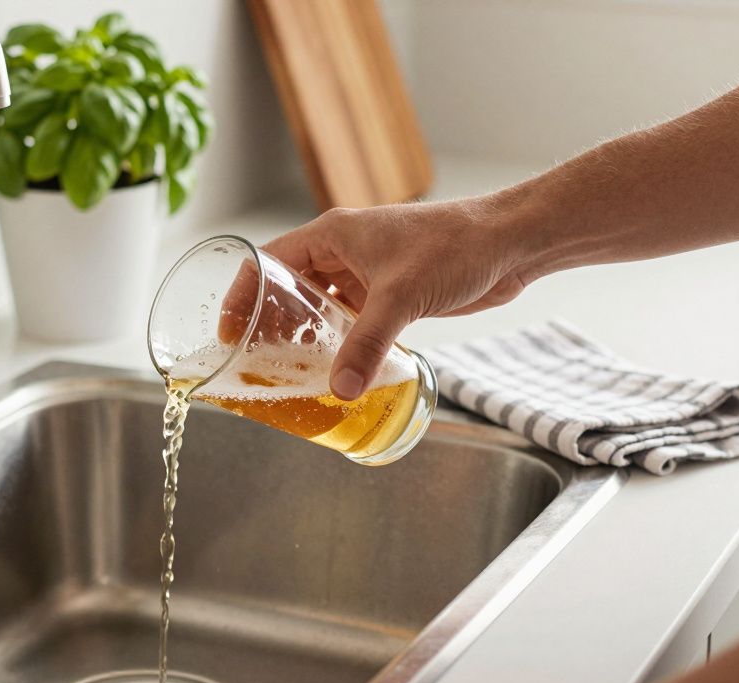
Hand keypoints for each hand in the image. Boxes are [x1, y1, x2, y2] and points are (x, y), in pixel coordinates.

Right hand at [262, 197, 535, 399]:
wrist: (509, 242)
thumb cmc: (456, 246)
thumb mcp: (401, 297)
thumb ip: (367, 344)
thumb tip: (340, 390)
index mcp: (331, 235)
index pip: (268, 262)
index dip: (243, 295)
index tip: (229, 331)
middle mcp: (343, 252)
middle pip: (289, 289)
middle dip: (271, 324)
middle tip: (256, 363)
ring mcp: (367, 274)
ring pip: (320, 307)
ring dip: (305, 336)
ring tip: (287, 372)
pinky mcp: (391, 294)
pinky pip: (350, 320)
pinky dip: (338, 342)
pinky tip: (334, 368)